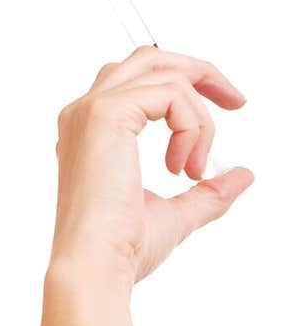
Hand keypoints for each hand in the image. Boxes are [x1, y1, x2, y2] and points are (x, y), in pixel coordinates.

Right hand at [50, 44, 254, 287]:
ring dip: (198, 118)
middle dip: (200, 73)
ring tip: (195, 167)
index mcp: (91, 131)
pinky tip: (184, 167)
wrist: (96, 266)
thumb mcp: (176, 213)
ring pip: (165, 73)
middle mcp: (84, 114)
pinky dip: (193, 126)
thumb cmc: (120, 247)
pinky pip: (171, 93)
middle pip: (150, 59)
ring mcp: (91, 110)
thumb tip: (241, 175)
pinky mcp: (106, 114)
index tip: (225, 110)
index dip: (188, 87)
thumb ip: (207, 192)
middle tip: (235, 101)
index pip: (140, 81)